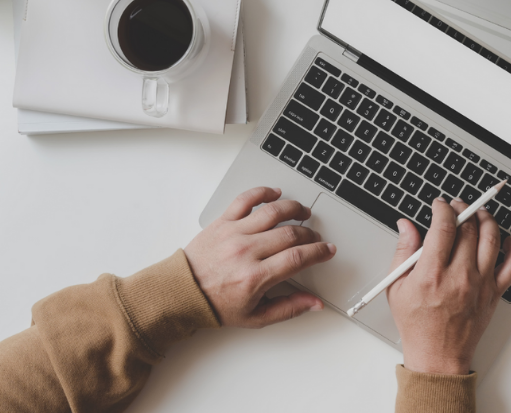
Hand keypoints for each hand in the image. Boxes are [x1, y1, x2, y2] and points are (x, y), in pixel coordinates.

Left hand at [184, 187, 335, 327]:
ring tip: (303, 212)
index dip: (318, 252)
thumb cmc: (216, 304)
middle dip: (309, 234)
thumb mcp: (256, 317)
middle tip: (314, 238)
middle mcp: (246, 252)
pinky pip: (245, 199)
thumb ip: (289, 309)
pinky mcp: (222, 221)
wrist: (183, 292)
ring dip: (294, 208)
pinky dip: (263, 192)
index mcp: (255, 277)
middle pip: (290, 234)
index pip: (297, 258)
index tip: (327, 250)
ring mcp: (234, 233)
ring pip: (272, 212)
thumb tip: (314, 303)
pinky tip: (275, 194)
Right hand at [387, 197, 510, 374]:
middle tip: (456, 206)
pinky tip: (504, 239)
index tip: (439, 205)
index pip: (444, 227)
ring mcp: (480, 284)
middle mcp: (459, 276)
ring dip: (486, 219)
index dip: (443, 208)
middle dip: (463, 209)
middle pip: (469, 228)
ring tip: (478, 213)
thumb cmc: (417, 325)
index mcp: (432, 274)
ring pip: (492, 239)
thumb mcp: (397, 287)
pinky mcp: (494, 293)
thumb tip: (406, 226)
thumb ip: (402, 252)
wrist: (438, 356)